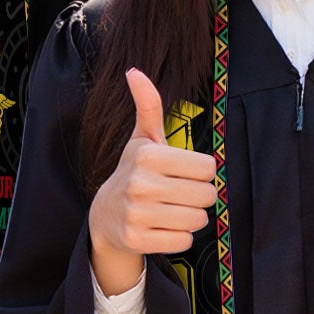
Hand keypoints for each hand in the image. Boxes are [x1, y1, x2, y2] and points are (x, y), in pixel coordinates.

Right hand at [87, 68, 215, 296]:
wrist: (105, 215)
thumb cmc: (134, 171)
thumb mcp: (142, 139)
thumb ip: (148, 106)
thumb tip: (134, 71)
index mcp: (147, 155)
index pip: (208, 167)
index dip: (200, 172)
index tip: (182, 173)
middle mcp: (140, 183)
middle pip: (207, 195)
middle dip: (199, 197)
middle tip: (179, 195)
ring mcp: (137, 214)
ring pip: (198, 220)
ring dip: (191, 218)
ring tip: (171, 211)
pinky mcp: (137, 240)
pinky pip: (183, 242)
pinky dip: (179, 237)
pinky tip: (162, 228)